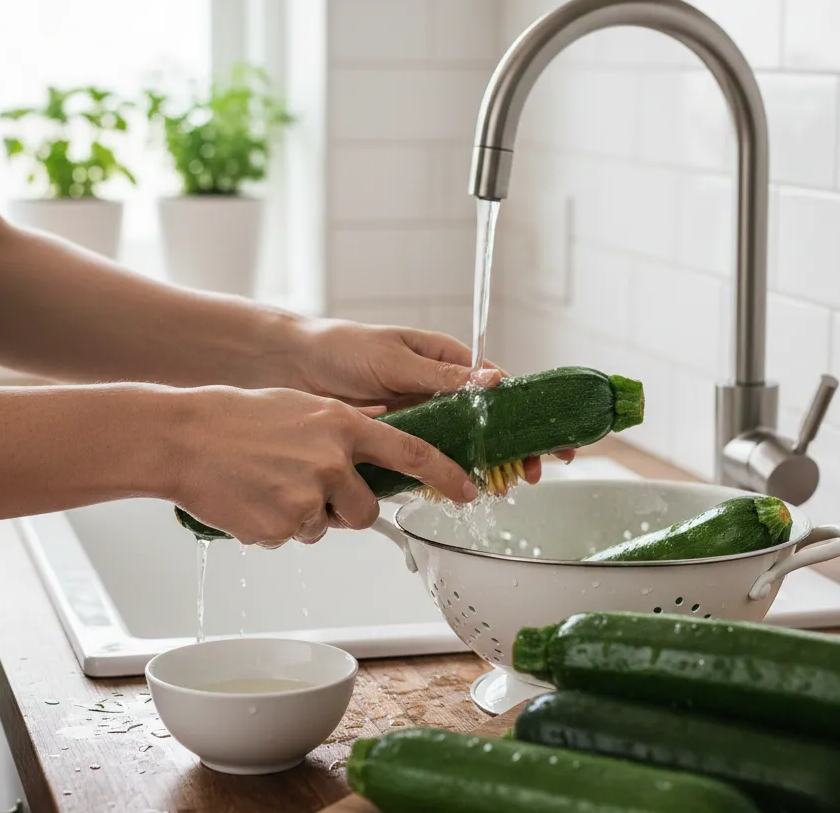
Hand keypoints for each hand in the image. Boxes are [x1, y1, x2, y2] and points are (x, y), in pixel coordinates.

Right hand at [166, 386, 477, 547]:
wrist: (184, 437)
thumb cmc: (237, 417)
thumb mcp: (303, 405)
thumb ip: (344, 422)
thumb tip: (380, 423)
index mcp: (344, 424)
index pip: (413, 454)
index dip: (446, 476)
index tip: (468, 492)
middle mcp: (334, 460)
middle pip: (367, 510)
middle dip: (346, 509)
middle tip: (309, 490)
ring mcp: (309, 496)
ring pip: (325, 527)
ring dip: (305, 517)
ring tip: (268, 486)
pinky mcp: (282, 526)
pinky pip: (291, 538)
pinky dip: (275, 527)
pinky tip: (251, 499)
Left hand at [291, 319, 575, 476]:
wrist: (292, 367)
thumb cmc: (342, 348)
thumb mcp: (396, 359)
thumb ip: (443, 376)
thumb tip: (495, 382)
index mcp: (446, 360)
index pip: (499, 387)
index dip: (527, 413)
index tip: (548, 439)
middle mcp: (439, 390)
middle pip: (489, 423)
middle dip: (513, 448)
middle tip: (528, 475)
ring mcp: (420, 417)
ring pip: (463, 446)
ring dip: (484, 467)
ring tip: (500, 488)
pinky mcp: (398, 440)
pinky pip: (428, 460)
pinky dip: (444, 476)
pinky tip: (457, 491)